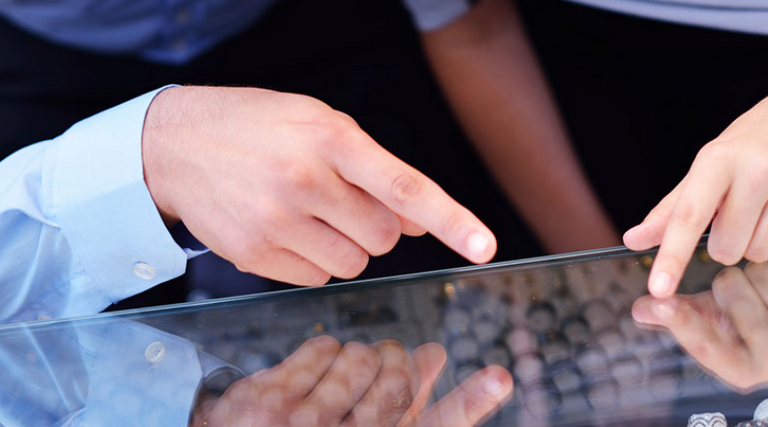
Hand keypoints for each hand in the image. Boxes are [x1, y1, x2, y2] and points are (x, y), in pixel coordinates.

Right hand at [143, 86, 496, 285]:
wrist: (176, 142)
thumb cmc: (257, 124)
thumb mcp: (318, 121)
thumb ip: (371, 167)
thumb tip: (416, 219)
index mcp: (330, 136)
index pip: (404, 185)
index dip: (450, 218)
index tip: (485, 246)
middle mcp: (305, 179)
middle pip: (383, 236)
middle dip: (374, 224)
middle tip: (339, 196)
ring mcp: (277, 220)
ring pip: (353, 264)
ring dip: (344, 244)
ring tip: (307, 209)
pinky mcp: (253, 254)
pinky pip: (315, 278)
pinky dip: (312, 260)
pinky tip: (283, 226)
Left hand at [190, 335, 511, 426]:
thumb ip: (401, 409)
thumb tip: (434, 358)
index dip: (470, 402)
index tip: (499, 376)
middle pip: (396, 378)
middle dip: (396, 361)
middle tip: (388, 361)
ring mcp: (301, 422)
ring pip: (357, 356)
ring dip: (358, 356)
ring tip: (347, 374)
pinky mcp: (268, 399)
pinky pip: (318, 348)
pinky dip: (324, 352)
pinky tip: (318, 369)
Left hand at [623, 90, 767, 297]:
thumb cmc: (750, 146)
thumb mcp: (709, 166)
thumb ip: (672, 209)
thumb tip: (634, 240)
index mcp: (717, 158)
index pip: (688, 216)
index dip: (671, 256)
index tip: (657, 289)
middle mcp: (756, 168)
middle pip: (726, 248)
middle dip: (727, 240)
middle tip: (737, 210)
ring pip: (761, 253)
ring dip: (758, 241)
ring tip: (765, 206)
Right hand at [632, 256, 767, 390]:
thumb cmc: (763, 331)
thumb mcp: (723, 331)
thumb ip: (681, 316)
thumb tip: (640, 309)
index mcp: (744, 369)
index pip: (705, 344)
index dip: (680, 322)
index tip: (659, 303)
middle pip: (729, 284)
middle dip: (731, 279)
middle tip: (745, 294)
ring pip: (760, 269)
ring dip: (761, 269)